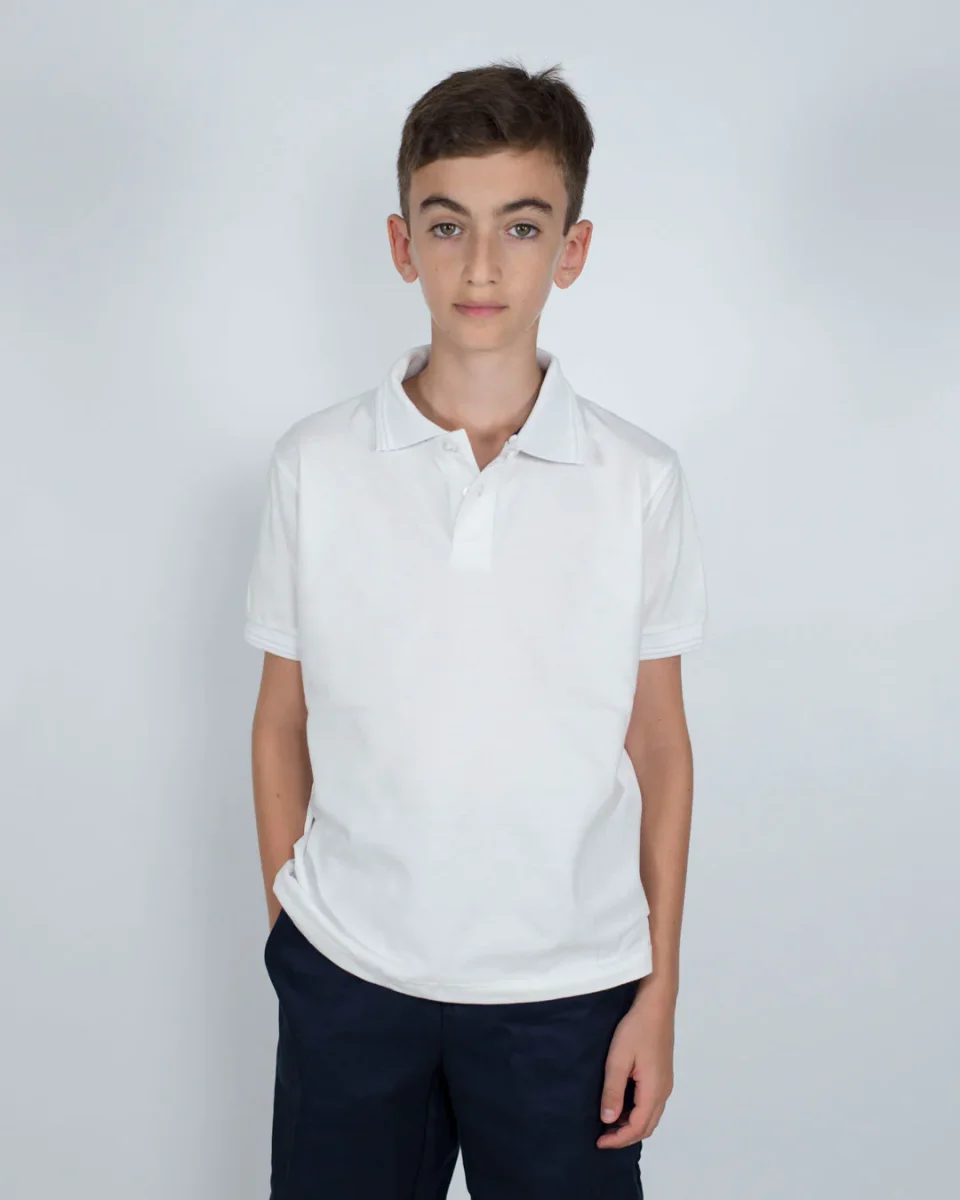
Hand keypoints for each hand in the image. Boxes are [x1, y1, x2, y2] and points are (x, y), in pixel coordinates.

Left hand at [596, 985, 674, 1148]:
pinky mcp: (663, 1074)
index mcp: (654, 1090)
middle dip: (625, 1136)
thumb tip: (609, 1121)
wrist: (656, 1005)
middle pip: (647, 1126)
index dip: (618, 1139)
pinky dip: (637, 1112)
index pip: (637, 1127)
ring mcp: (665, 1082)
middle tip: (603, 1137)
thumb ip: (613, 1091)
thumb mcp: (618, 1059)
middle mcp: (664, 1091)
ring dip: (631, 1125)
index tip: (599, 1142)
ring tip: (609, 1123)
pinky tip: (622, 1105)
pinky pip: (652, 1104)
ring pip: (651, 1116)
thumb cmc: (636, 1029)